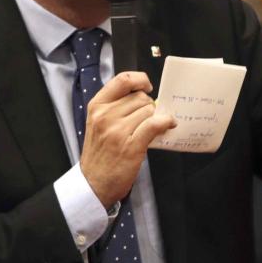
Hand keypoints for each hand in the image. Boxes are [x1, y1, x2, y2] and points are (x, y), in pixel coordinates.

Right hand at [79, 72, 175, 207]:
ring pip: (149, 110)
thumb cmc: (100, 153)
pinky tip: (168, 125)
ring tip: (148, 128)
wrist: (93, 183)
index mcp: (96, 106)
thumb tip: (145, 95)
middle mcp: (105, 116)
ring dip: (154, 117)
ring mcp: (118, 130)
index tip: (147, 87)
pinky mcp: (131, 145)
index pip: (122, 80)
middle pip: (140, 96)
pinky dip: (166, 122)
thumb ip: (116, 107)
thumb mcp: (98, 123)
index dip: (140, 80)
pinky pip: (155, 124)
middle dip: (147, 106)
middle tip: (145, 119)